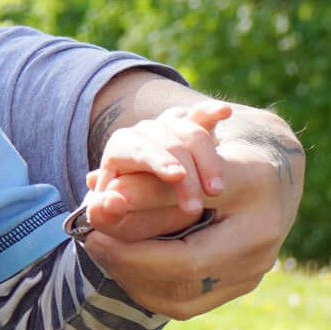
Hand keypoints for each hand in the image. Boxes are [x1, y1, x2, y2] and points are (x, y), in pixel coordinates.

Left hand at [82, 106, 304, 319]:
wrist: (269, 173)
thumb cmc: (226, 159)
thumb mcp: (194, 161)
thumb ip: (152, 186)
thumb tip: (103, 204)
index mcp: (257, 228)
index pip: (186, 260)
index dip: (133, 254)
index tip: (94, 233)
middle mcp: (258, 261)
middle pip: (182, 285)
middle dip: (128, 267)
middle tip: (93, 243)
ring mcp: (248, 279)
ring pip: (180, 302)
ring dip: (134, 280)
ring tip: (104, 251)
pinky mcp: (234, 287)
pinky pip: (185, 303)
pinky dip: (149, 287)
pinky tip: (124, 264)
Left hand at [84, 102, 232, 228]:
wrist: (144, 200)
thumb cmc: (127, 210)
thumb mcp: (113, 217)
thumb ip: (106, 213)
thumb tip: (112, 201)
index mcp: (120, 150)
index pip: (136, 148)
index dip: (156, 160)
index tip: (176, 176)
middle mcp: (144, 132)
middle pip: (168, 143)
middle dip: (186, 174)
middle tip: (196, 207)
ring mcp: (170, 126)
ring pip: (192, 133)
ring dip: (208, 162)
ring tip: (216, 192)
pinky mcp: (194, 126)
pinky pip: (203, 115)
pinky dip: (212, 112)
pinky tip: (224, 112)